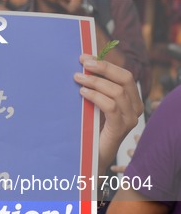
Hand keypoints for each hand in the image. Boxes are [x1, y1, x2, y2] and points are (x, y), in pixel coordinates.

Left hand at [73, 55, 143, 173]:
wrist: (91, 155)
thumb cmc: (91, 128)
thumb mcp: (94, 104)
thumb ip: (95, 89)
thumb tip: (82, 68)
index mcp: (131, 99)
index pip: (124, 75)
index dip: (106, 64)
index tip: (86, 57)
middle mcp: (135, 107)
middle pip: (125, 78)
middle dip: (103, 68)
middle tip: (83, 64)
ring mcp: (130, 118)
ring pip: (117, 91)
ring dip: (96, 82)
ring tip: (78, 79)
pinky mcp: (120, 128)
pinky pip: (111, 107)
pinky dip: (96, 97)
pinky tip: (83, 93)